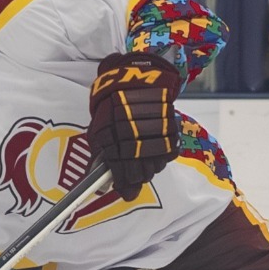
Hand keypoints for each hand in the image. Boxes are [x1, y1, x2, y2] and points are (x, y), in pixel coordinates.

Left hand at [86, 51, 182, 200]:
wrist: (132, 77)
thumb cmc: (110, 105)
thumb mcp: (97, 131)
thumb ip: (100, 159)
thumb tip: (99, 186)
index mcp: (115, 143)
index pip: (125, 177)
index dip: (125, 188)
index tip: (125, 192)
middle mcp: (137, 141)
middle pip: (144, 175)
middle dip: (137, 178)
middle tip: (133, 176)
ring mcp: (155, 136)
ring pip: (158, 166)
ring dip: (150, 166)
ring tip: (143, 158)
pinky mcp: (171, 128)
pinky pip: (170, 152)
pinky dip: (163, 154)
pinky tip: (155, 147)